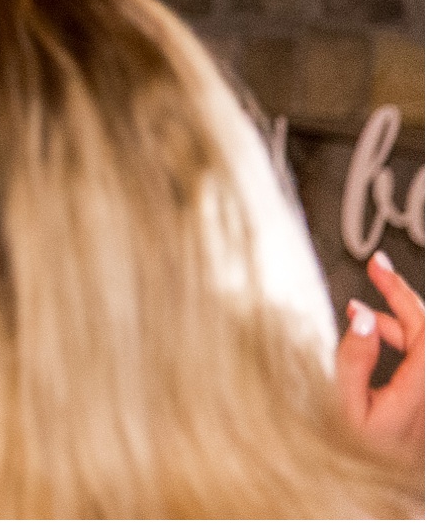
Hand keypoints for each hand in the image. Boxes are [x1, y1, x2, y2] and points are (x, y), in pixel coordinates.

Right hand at [335, 250, 423, 467]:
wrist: (360, 499)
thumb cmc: (345, 457)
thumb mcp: (339, 407)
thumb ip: (353, 359)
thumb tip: (364, 318)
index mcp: (416, 395)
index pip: (424, 330)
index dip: (402, 292)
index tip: (378, 267)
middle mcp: (429, 399)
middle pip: (428, 334)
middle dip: (400, 298)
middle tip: (375, 272)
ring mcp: (427, 404)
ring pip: (425, 348)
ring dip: (397, 322)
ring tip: (360, 310)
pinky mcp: (421, 409)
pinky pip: (419, 364)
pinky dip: (399, 343)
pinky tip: (374, 336)